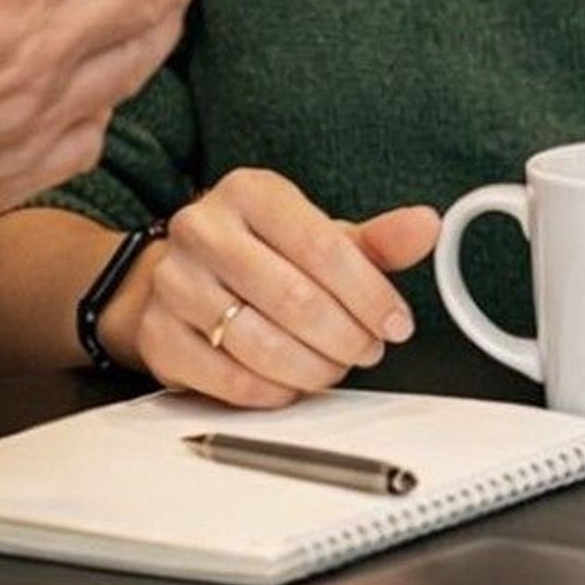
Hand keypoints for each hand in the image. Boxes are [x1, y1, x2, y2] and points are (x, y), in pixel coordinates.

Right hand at [112, 169, 440, 408]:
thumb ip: (377, 239)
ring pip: (261, 344)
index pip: (323, 246)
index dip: (369, 295)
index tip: (395, 323)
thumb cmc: (260, 254)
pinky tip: (291, 383)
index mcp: (249, 192)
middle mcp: (203, 230)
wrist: (180, 276)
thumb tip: (427, 227)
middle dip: (345, 338)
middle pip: (294, 299)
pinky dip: (272, 391)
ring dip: (313, 369)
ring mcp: (173, 282)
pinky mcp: (158, 335)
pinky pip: (228, 378)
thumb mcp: (319, 236)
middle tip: (366, 350)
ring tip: (332, 367)